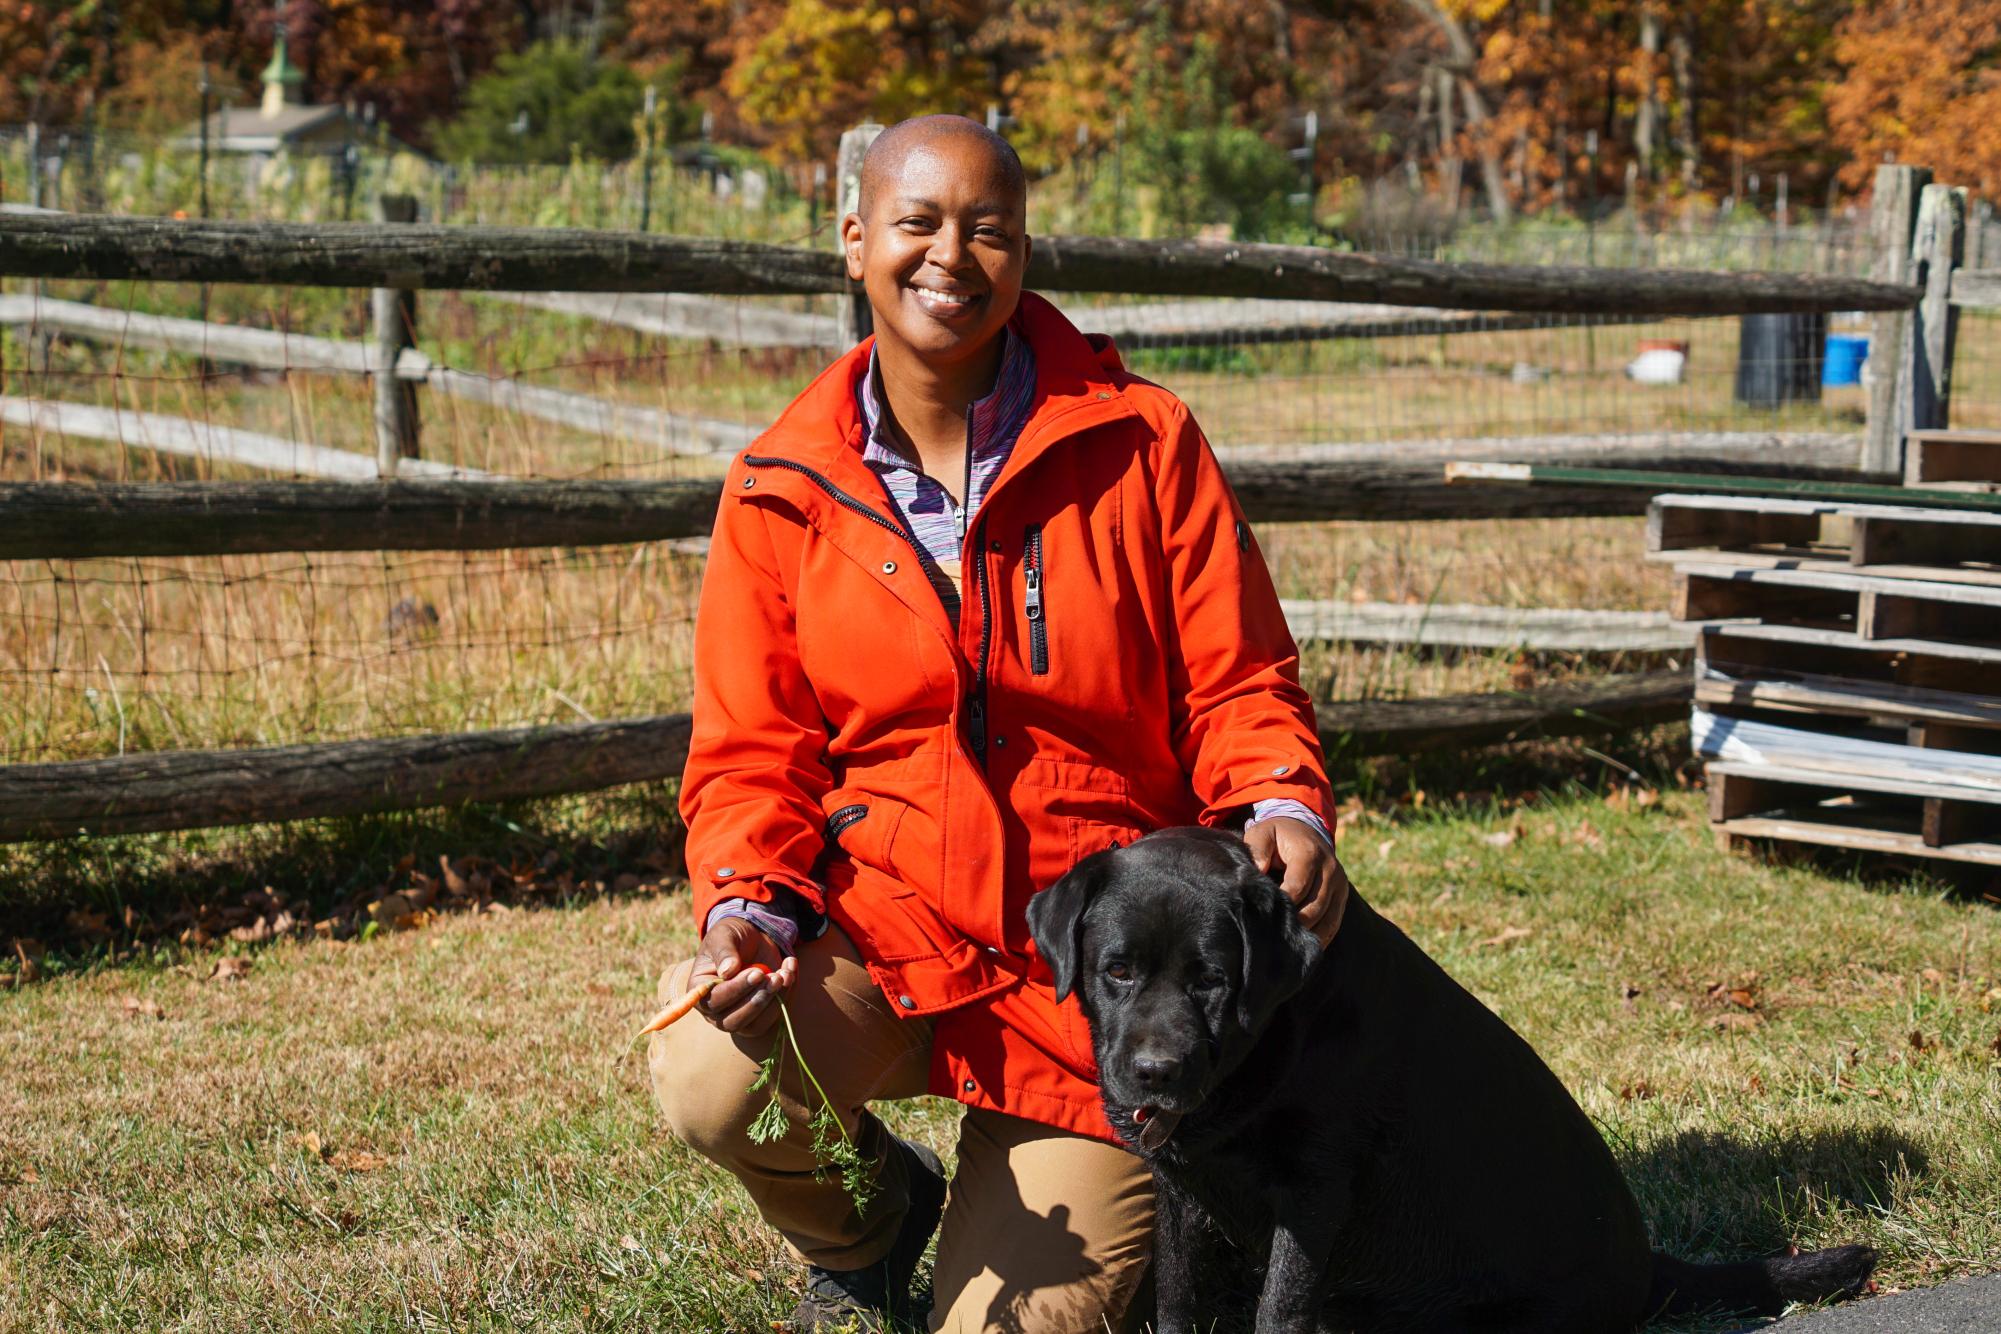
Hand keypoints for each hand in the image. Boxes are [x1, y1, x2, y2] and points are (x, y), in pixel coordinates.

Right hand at [692, 916, 797, 1036]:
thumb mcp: (725, 935)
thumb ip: (724, 951)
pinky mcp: (758, 1017)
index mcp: (699, 990)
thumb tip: (728, 971)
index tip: (757, 973)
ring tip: (784, 975)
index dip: (736, 989)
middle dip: (757, 1000)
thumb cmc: (732, 937)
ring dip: (773, 1002)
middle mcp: (714, 1011)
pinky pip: (772, 1018)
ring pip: (754, 1025)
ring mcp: (737, 1017)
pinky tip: (790, 975)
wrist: (752, 940)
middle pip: (733, 1020)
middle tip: (774, 977)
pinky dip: (785, 998)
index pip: (714, 1000)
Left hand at [1244, 816, 1349, 946]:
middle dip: (1293, 925)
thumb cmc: (1278, 834)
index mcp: (1310, 854)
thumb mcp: (1263, 832)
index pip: (1297, 888)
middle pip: (1314, 908)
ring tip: (1286, 949)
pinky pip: (1334, 923)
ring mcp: (1340, 885)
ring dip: (1307, 936)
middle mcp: (1330, 870)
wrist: (1305, 828)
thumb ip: (1258, 848)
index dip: (1282, 906)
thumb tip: (1258, 870)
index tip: (1263, 920)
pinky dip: (1320, 937)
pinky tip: (1303, 949)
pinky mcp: (1342, 896)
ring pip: (1327, 920)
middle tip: (1272, 940)